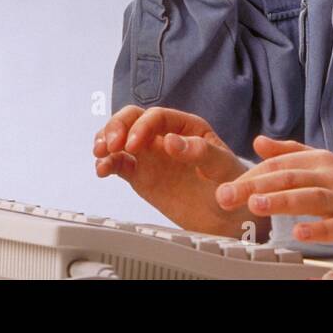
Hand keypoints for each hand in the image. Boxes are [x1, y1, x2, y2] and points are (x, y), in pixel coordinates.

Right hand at [93, 105, 268, 240]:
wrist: (229, 216)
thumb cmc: (232, 184)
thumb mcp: (222, 166)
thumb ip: (199, 152)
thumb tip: (171, 141)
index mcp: (186, 126)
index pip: (157, 116)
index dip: (142, 126)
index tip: (134, 144)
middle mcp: (165, 136)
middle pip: (133, 119)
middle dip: (117, 127)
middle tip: (111, 144)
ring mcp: (151, 155)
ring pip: (121, 138)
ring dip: (106, 140)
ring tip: (100, 154)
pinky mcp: (141, 175)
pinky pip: (119, 164)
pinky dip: (107, 164)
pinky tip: (102, 169)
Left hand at [214, 135, 332, 259]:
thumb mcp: (320, 164)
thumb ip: (289, 153)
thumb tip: (258, 141)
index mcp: (319, 162)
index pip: (279, 165)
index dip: (251, 175)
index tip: (225, 186)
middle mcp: (331, 177)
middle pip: (290, 178)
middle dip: (256, 186)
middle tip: (228, 195)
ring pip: (312, 198)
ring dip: (282, 201)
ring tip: (257, 205)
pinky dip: (318, 229)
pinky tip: (298, 232)